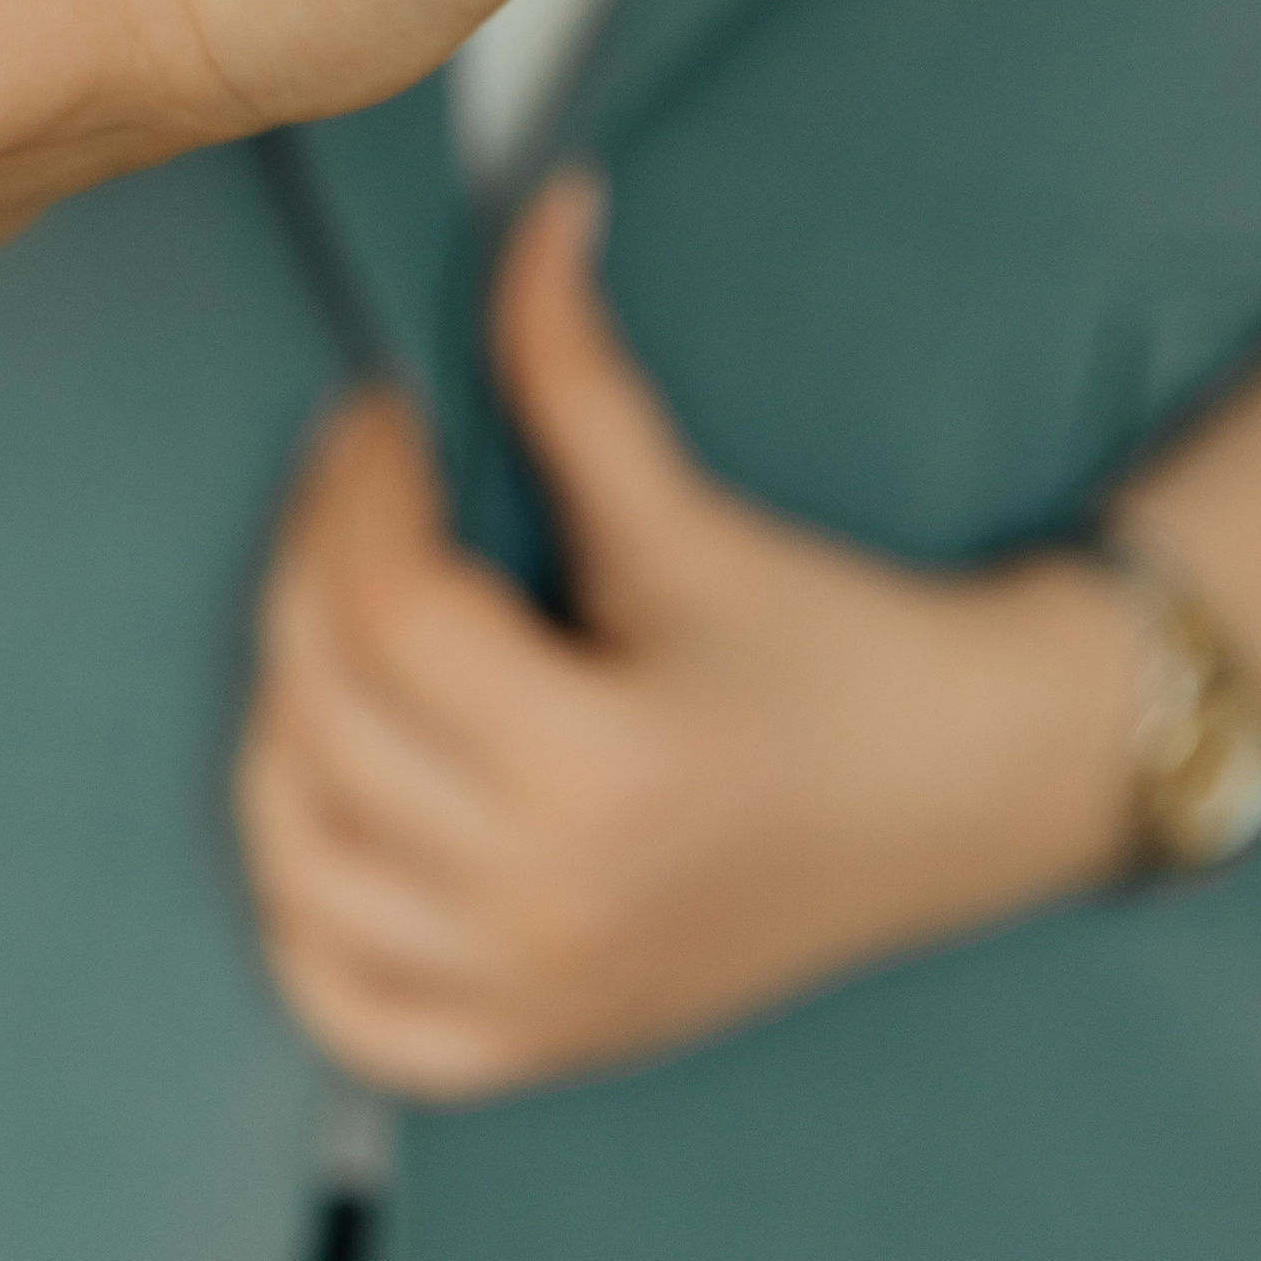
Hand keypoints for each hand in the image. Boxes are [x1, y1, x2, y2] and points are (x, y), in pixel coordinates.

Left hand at [235, 172, 1144, 1097]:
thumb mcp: (692, 516)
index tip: (386, 412)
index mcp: (598, 773)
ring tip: (340, 616)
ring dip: (285, 714)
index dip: (357, 482)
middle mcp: (545, 905)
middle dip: (312, 566)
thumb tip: (526, 214)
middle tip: (356, 484)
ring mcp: (527, 996)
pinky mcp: (528, 1047)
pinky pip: (340, 998)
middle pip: (324, 711)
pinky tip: (328, 791)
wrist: (975, 790)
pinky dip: (300, 901)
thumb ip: (574, 370)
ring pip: (297, 848)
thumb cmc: (844, 648)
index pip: (384, 605)